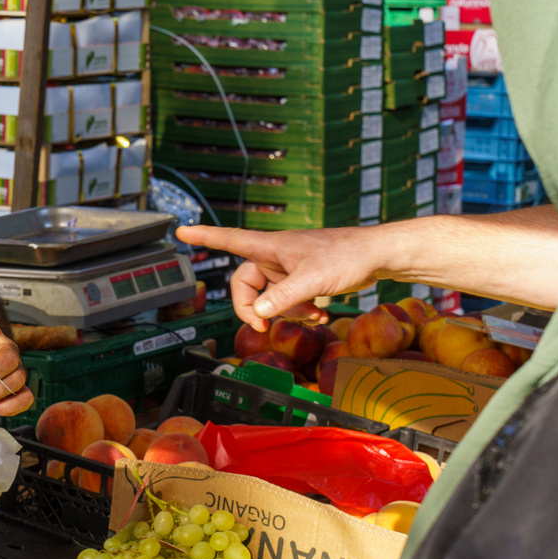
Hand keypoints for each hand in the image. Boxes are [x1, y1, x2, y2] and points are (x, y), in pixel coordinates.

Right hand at [175, 224, 390, 330]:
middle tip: (264, 326)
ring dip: (285, 312)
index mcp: (271, 247)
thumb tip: (259, 312)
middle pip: (245, 285)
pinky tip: (318, 315)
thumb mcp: (312, 279)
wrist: (376, 256)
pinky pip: (288, 300)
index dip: (204, 237)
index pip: (229, 239)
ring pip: (269, 297)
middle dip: (254, 308)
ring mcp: (288, 269)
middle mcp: (275, 257)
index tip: (181, 232)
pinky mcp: (302, 279)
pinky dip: (299, 312)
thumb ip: (283, 297)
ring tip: (310, 316)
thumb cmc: (346, 256)